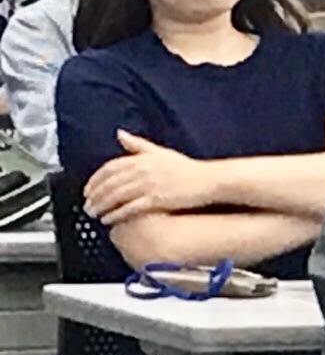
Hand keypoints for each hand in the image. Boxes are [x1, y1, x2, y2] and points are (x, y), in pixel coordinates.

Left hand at [84, 131, 212, 224]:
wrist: (209, 180)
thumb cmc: (188, 169)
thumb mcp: (162, 152)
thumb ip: (138, 145)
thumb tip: (120, 134)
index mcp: (143, 159)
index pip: (110, 168)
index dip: (95, 180)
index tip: (87, 190)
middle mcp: (143, 170)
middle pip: (110, 183)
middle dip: (94, 196)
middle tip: (86, 206)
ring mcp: (150, 185)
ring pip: (116, 196)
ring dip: (102, 206)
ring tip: (93, 214)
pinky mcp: (157, 199)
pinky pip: (130, 208)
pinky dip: (116, 214)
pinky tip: (109, 220)